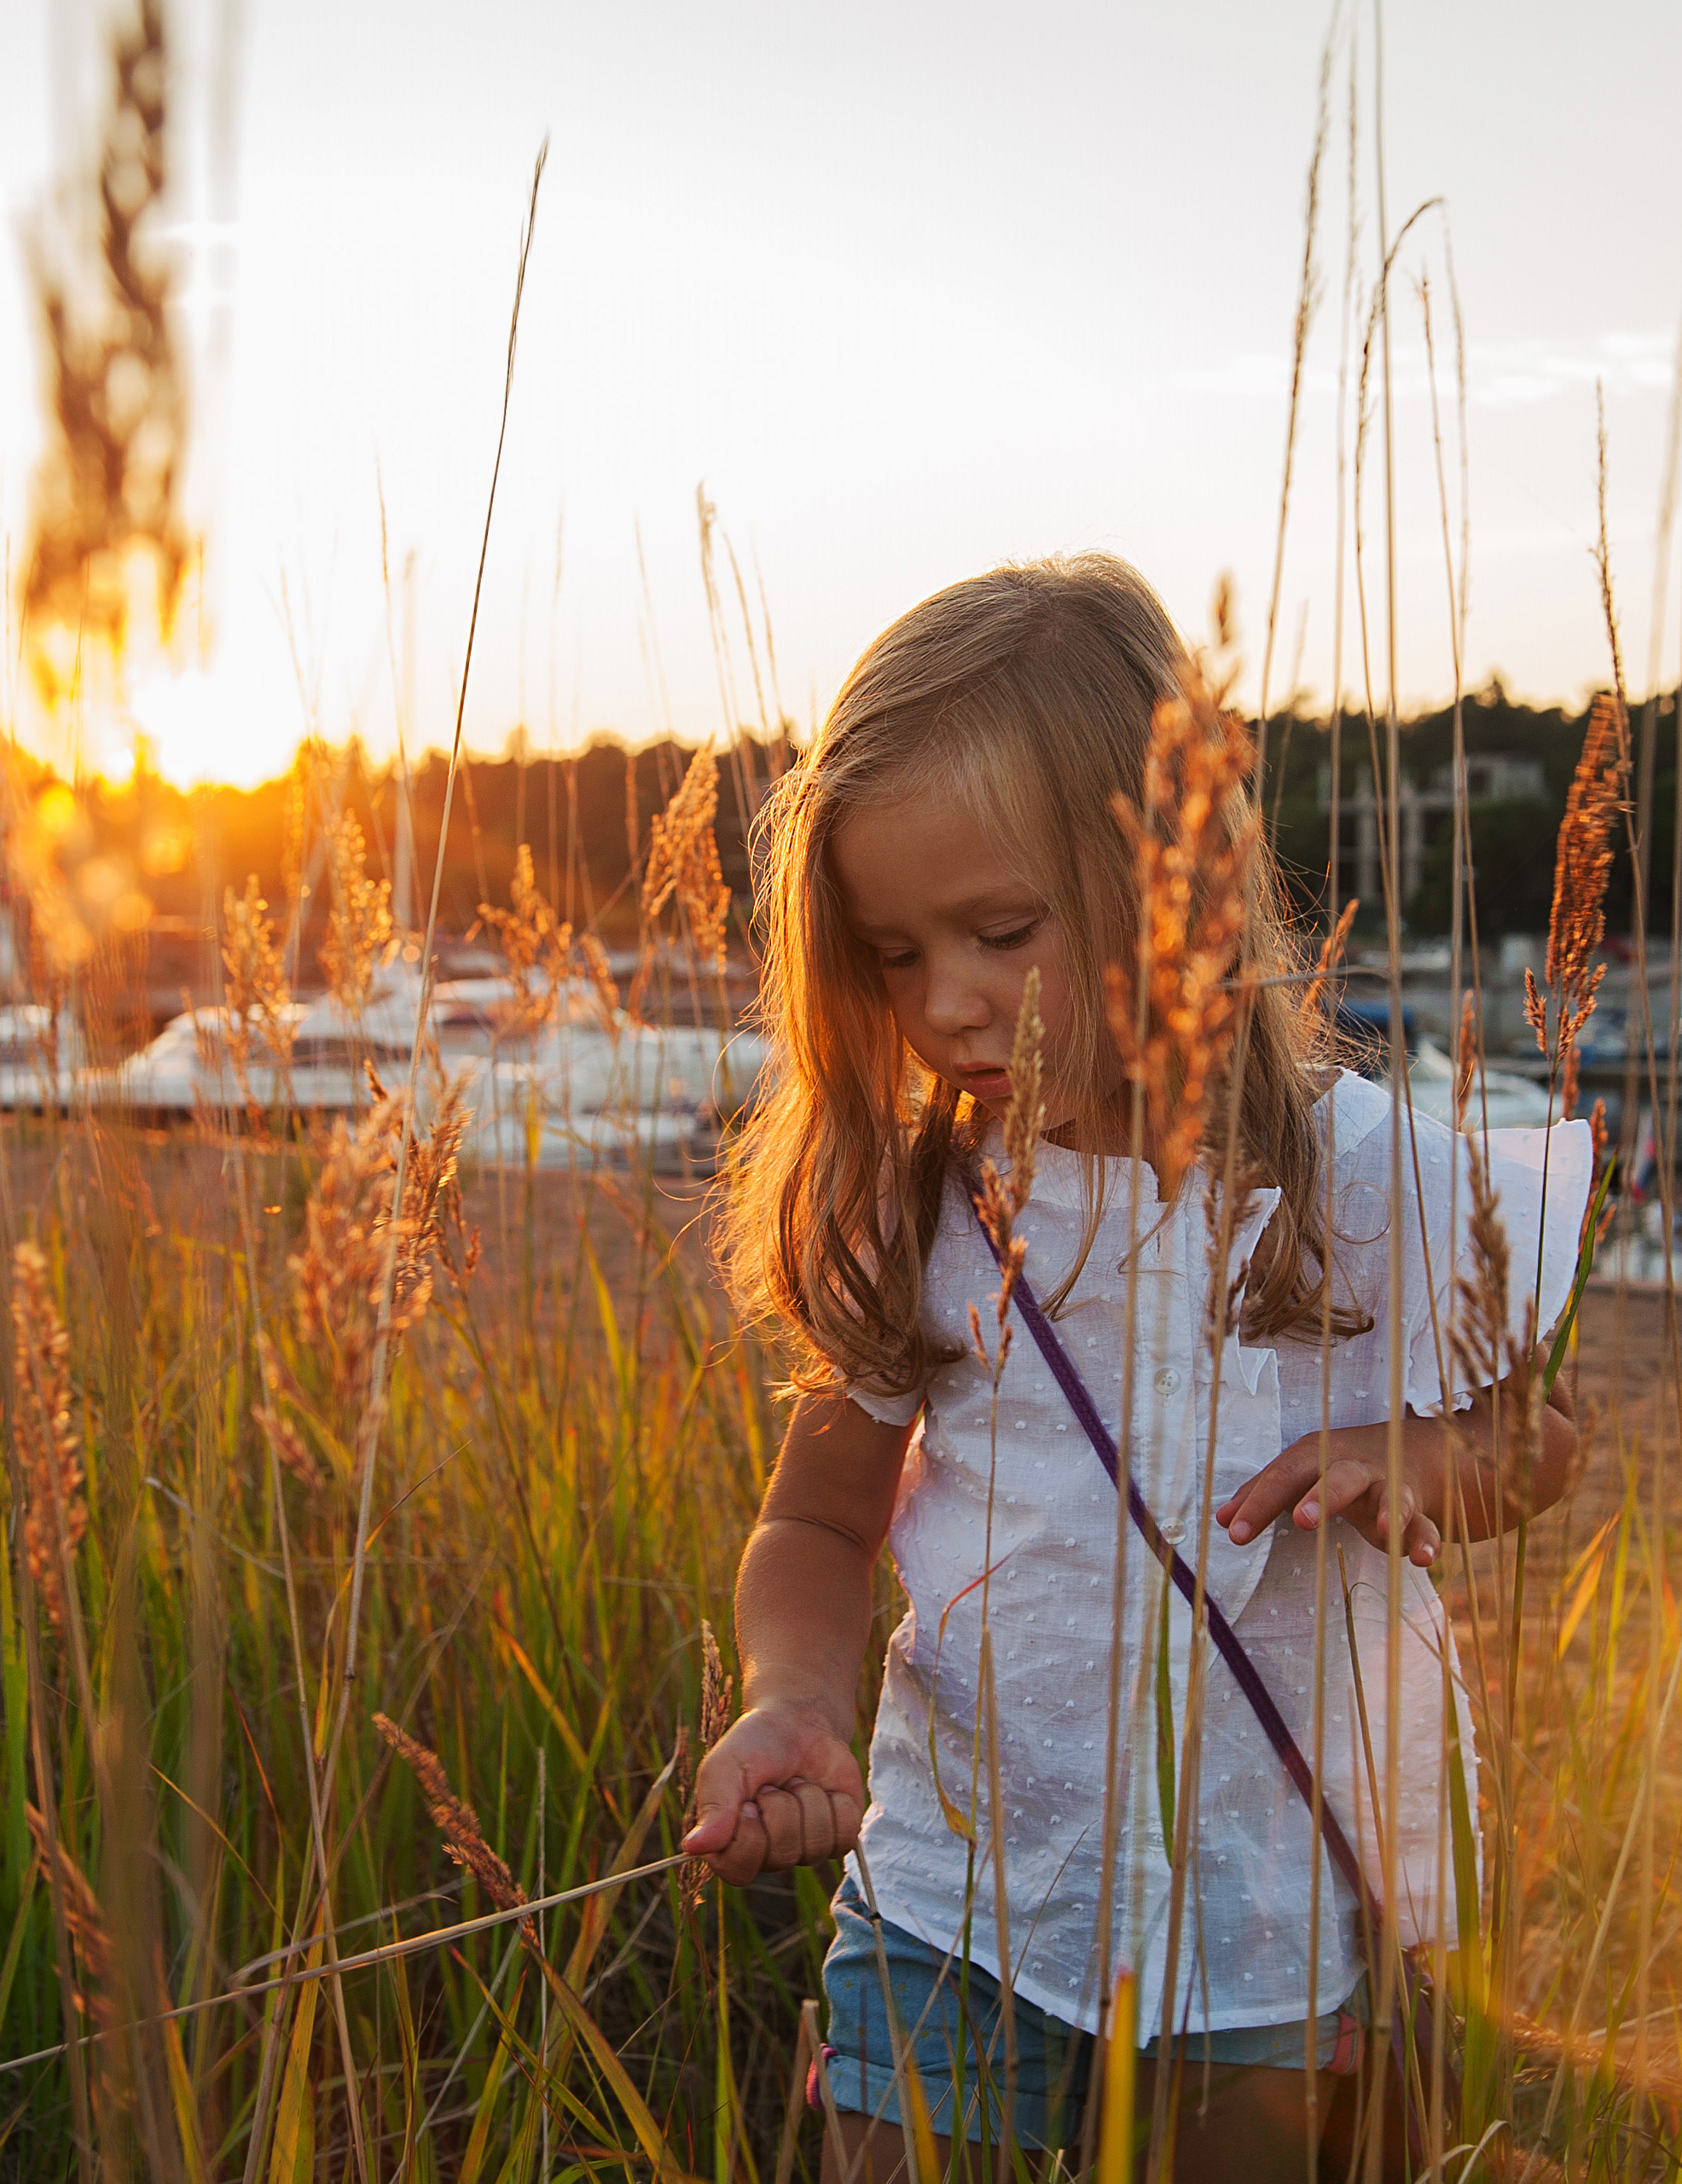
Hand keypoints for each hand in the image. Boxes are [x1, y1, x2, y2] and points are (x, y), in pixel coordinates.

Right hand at [680, 1700, 864, 1886]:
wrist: (798, 1722)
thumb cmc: (754, 1745)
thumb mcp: (726, 1765)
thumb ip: (714, 1807)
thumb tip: (692, 1848)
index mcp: (730, 1845)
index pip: (739, 1869)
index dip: (749, 1834)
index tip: (749, 1800)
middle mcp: (767, 1855)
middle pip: (783, 1854)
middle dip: (781, 1806)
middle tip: (773, 1783)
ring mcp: (804, 1849)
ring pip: (816, 1846)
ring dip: (809, 1801)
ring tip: (797, 1782)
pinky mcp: (836, 1836)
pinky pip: (844, 1836)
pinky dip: (837, 1805)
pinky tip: (824, 1790)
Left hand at [1217, 1424, 1441, 1567]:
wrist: (1407, 1452)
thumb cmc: (1336, 1468)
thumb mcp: (1299, 1473)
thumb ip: (1262, 1494)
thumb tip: (1219, 1519)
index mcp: (1318, 1456)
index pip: (1283, 1476)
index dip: (1258, 1504)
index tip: (1234, 1534)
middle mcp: (1355, 1468)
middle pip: (1338, 1476)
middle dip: (1321, 1496)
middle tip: (1301, 1519)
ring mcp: (1389, 1488)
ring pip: (1392, 1497)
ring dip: (1390, 1512)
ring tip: (1384, 1530)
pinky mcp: (1416, 1514)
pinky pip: (1425, 1526)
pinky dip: (1426, 1541)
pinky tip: (1422, 1559)